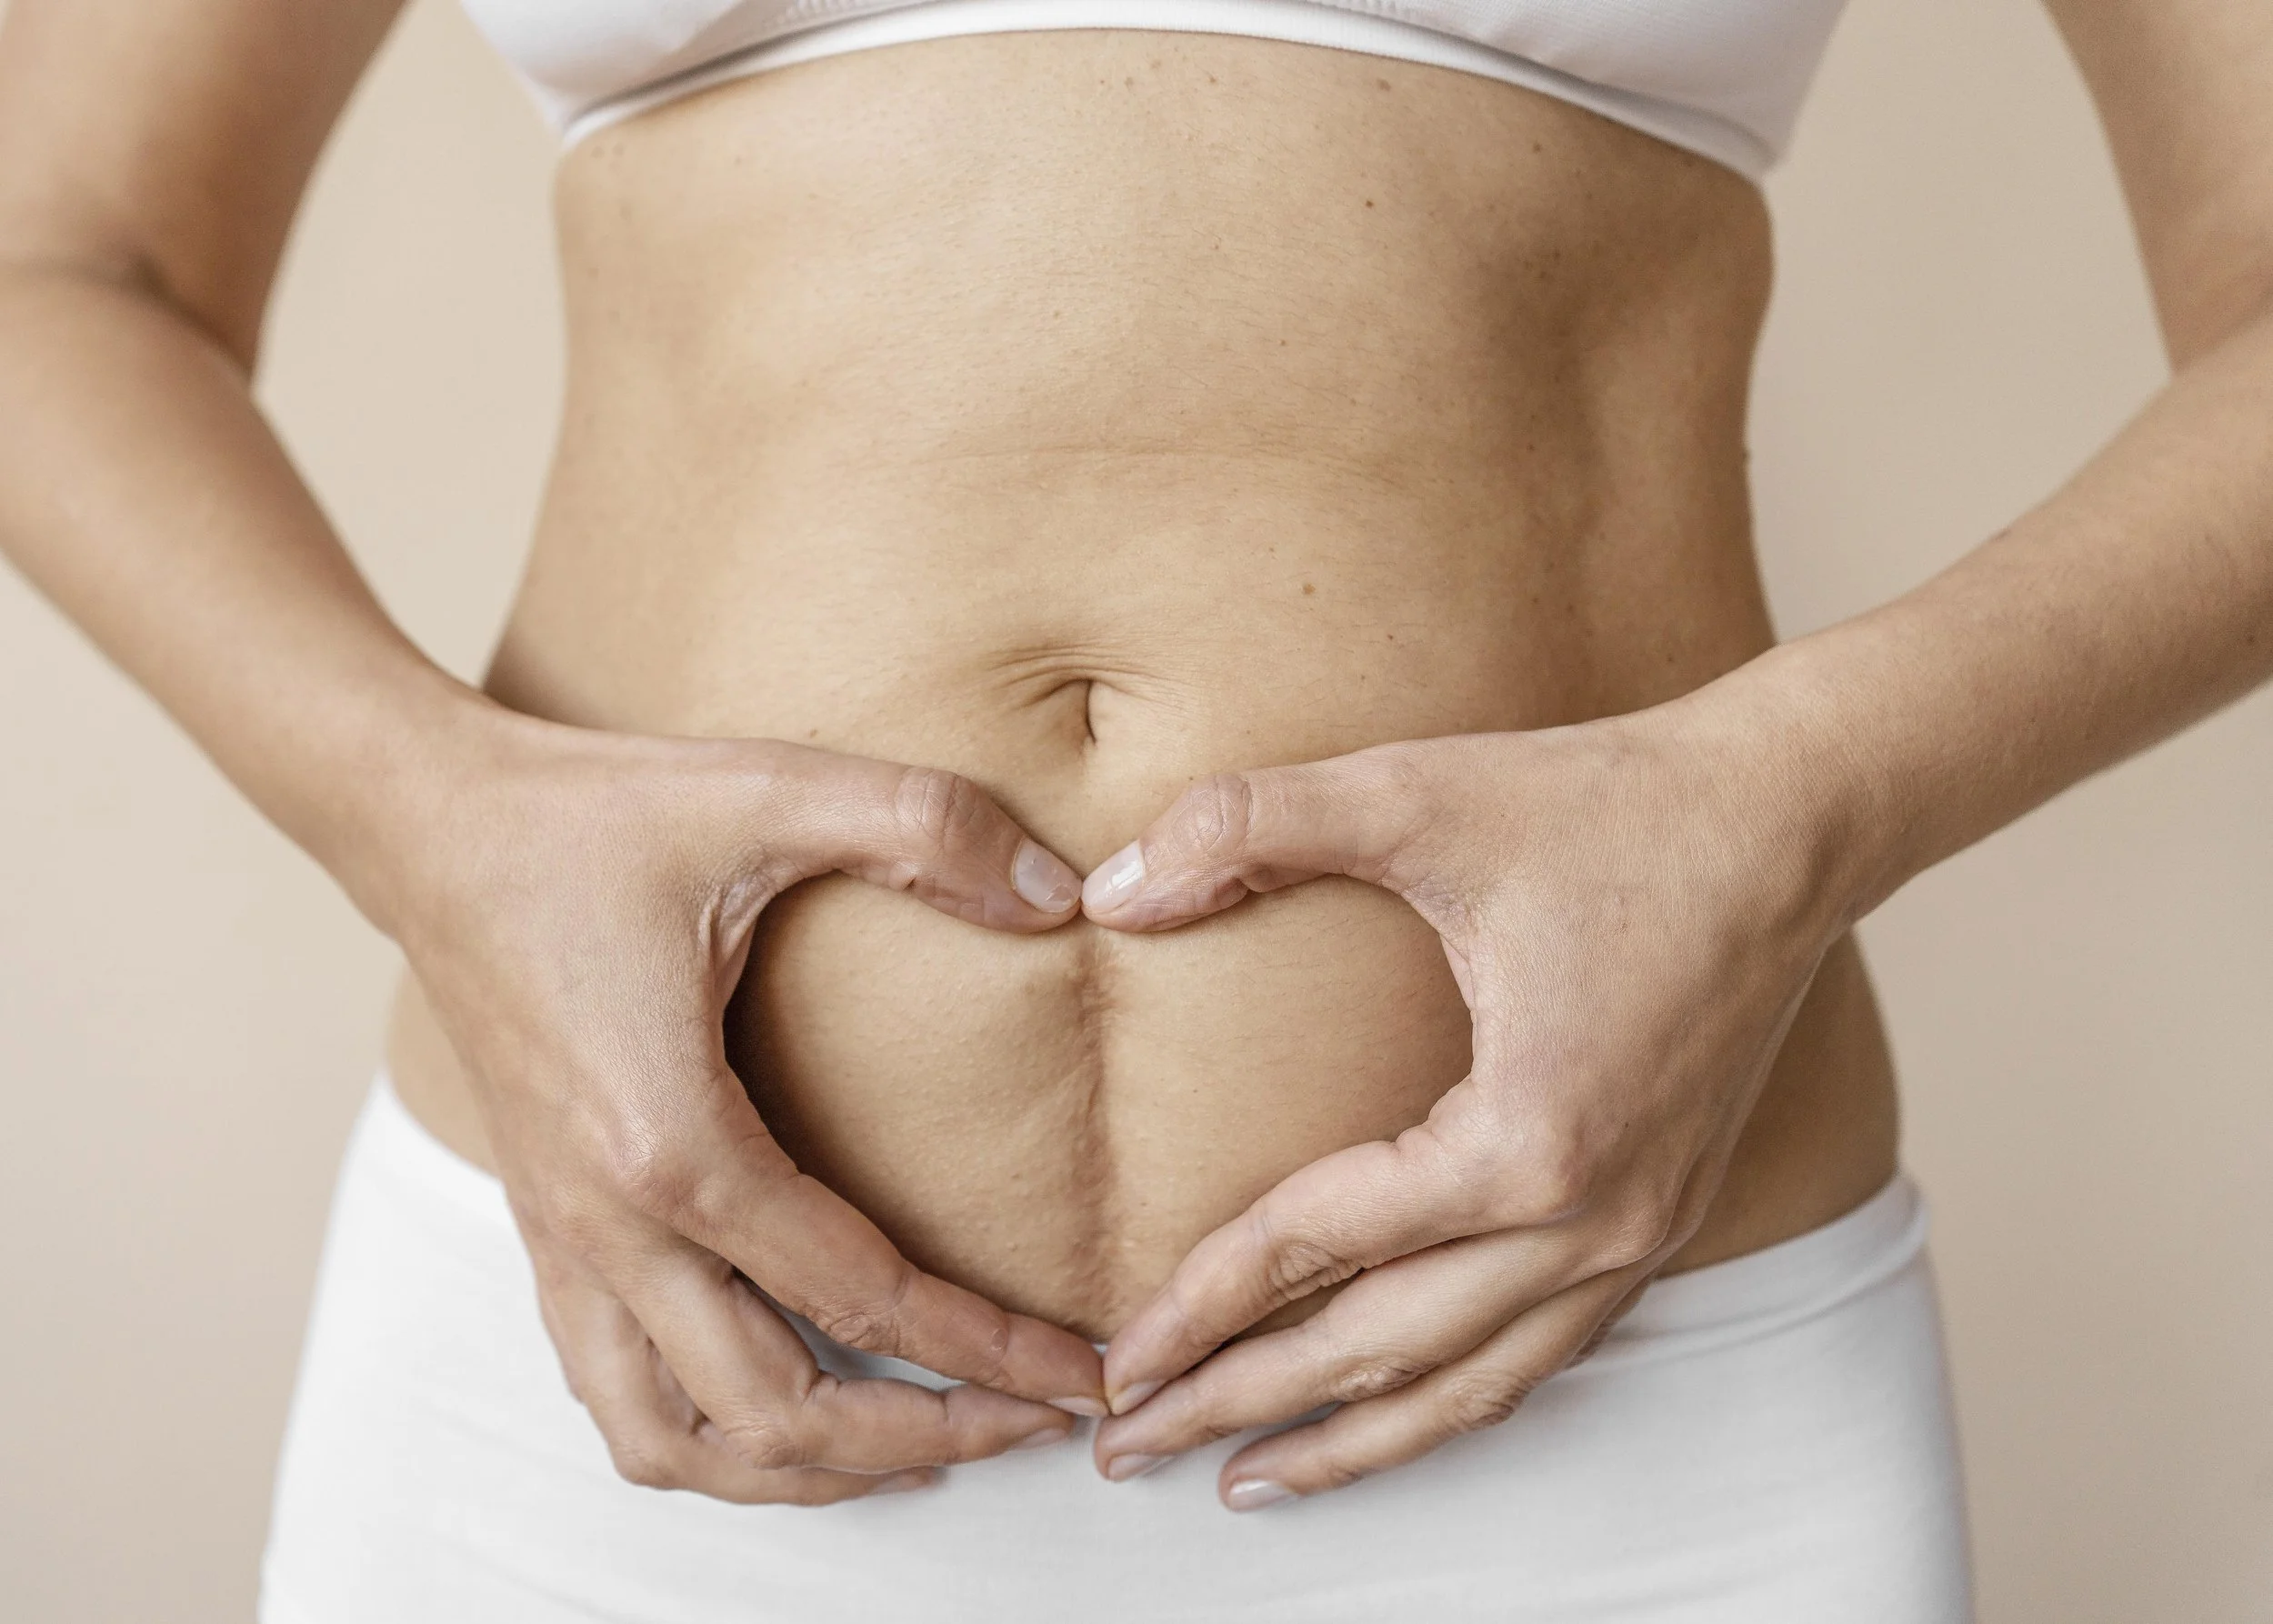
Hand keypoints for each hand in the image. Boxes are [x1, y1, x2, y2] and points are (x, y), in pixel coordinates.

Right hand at [381, 707, 1105, 1505]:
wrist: (426, 825)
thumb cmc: (589, 817)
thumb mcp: (769, 789)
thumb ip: (926, 827)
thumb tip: (1062, 890)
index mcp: (674, 1145)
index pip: (859, 1296)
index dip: (986, 1351)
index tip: (1080, 1378)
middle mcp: (608, 1224)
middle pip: (772, 1415)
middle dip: (919, 1440)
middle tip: (1031, 1422)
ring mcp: (564, 1240)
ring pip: (671, 1443)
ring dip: (799, 1472)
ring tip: (915, 1450)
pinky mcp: (544, 1229)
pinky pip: (613, 1392)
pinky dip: (702, 1437)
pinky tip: (778, 1404)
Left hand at [1080, 699, 1853, 1508]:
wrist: (1789, 815)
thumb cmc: (1610, 803)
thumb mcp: (1417, 793)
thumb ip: (1251, 825)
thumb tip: (1113, 890)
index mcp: (1525, 1137)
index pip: (1318, 1246)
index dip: (1201, 1305)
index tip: (1114, 1361)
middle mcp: (1590, 1217)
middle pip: (1382, 1351)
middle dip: (1244, 1405)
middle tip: (1128, 1448)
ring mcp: (1638, 1231)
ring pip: (1472, 1384)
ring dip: (1352, 1440)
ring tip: (1242, 1479)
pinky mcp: (1661, 1217)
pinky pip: (1542, 1351)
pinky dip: (1453, 1400)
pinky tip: (1395, 1411)